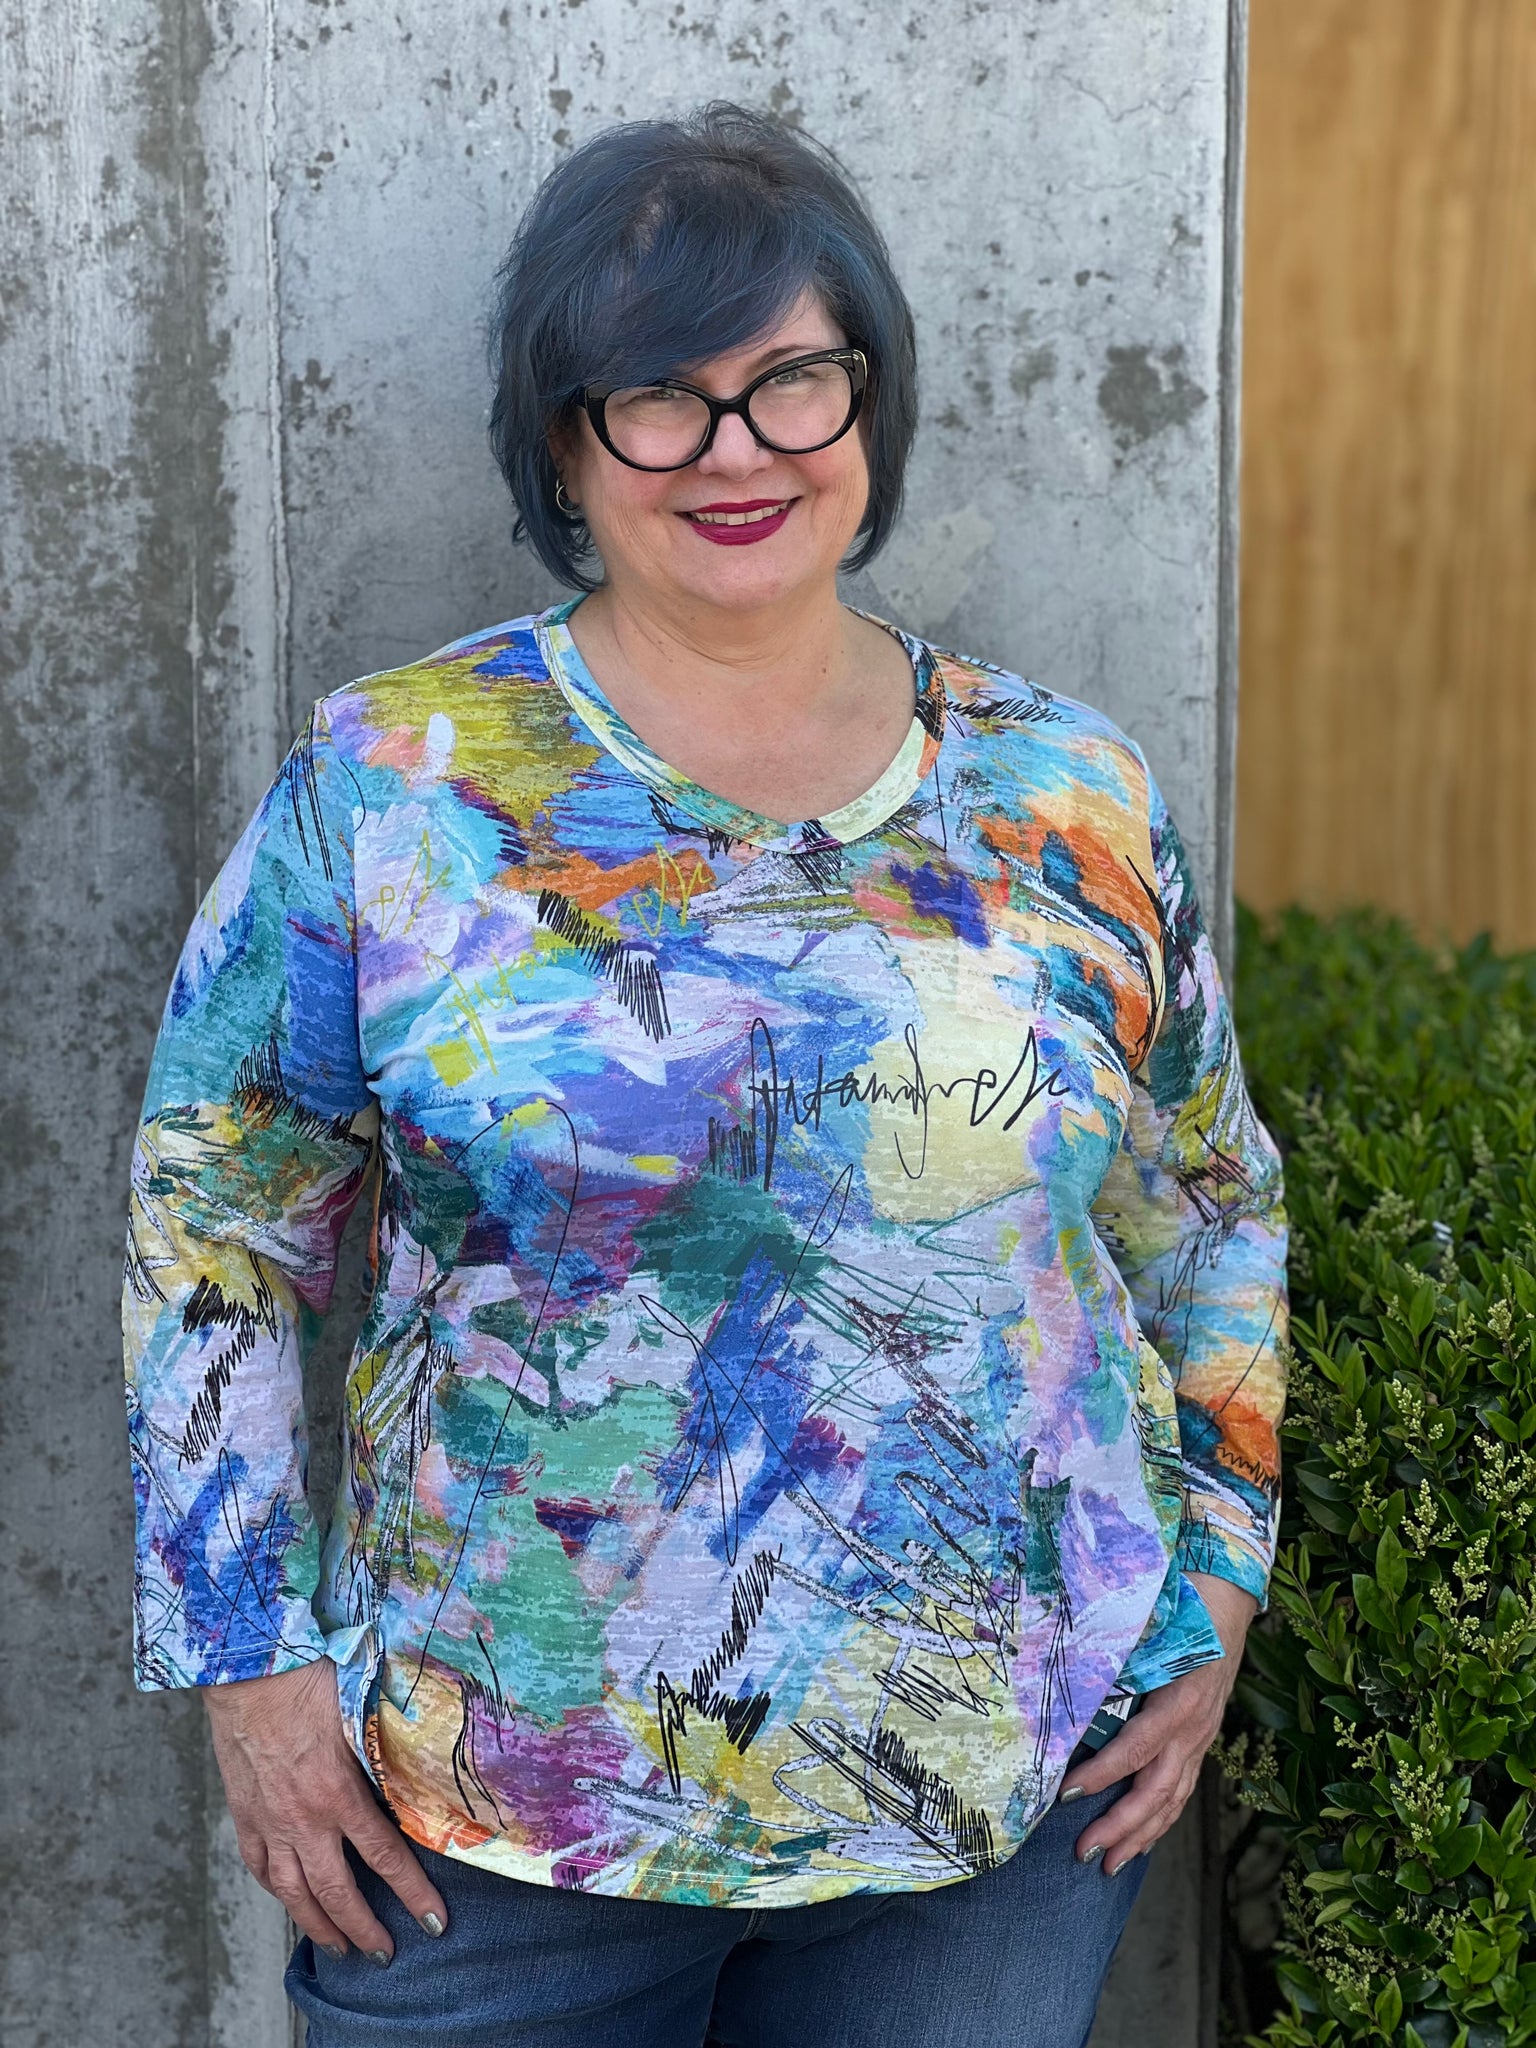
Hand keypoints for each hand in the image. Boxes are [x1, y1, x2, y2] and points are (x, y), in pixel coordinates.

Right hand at [204, 1656, 446, 1962]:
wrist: (247, 1667)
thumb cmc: (309, 1677)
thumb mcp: (362, 1712)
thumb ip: (385, 1748)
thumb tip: (421, 1761)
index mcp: (338, 1791)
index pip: (384, 1856)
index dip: (412, 1893)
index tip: (435, 1919)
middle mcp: (302, 1817)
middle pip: (336, 1890)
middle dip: (364, 1928)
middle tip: (384, 1955)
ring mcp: (268, 1820)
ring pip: (293, 1891)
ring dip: (318, 1924)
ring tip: (338, 1947)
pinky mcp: (243, 1813)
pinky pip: (260, 1865)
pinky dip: (277, 1888)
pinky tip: (290, 1898)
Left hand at [1059, 1572, 1256, 1876]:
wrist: (1228, 1601)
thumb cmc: (1182, 1608)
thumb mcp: (1151, 1624)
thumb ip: (1118, 1651)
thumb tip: (1068, 1671)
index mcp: (1179, 1700)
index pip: (1137, 1748)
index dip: (1103, 1773)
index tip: (1066, 1794)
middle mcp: (1194, 1729)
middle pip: (1158, 1790)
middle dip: (1121, 1826)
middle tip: (1084, 1852)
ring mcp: (1202, 1739)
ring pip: (1173, 1800)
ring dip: (1140, 1836)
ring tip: (1107, 1865)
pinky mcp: (1202, 1743)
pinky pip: (1182, 1791)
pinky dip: (1160, 1821)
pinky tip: (1140, 1843)